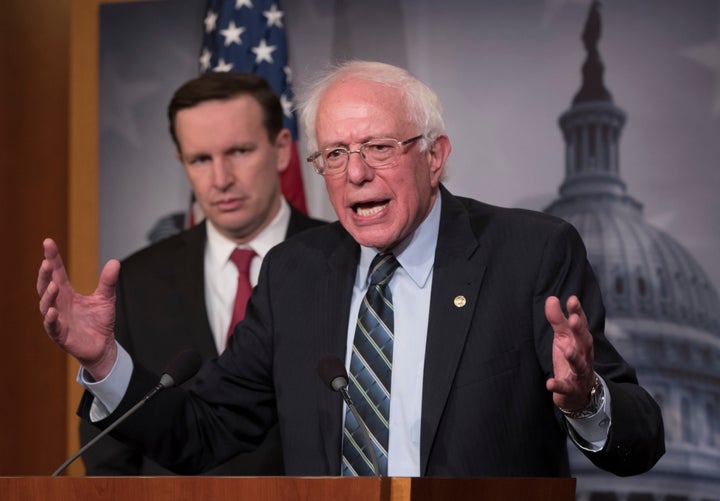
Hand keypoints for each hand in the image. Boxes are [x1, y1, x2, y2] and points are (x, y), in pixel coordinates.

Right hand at [37, 238, 119, 379]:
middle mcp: (59, 304)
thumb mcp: (106, 298)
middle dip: (45, 274)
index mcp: (67, 293)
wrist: (103, 346)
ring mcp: (58, 319)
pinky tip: (53, 311)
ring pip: (47, 305)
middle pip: (46, 286)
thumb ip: (108, 281)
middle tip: (47, 262)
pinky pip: (52, 327)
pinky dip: (51, 319)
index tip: (48, 242)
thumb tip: (115, 262)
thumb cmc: (99, 321)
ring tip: (53, 285)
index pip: (57, 273)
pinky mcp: (60, 335)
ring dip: (48, 295)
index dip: (52, 258)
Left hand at [544, 295, 594, 410]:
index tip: (572, 299)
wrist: (579, 392)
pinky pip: (566, 388)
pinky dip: (559, 386)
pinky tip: (550, 383)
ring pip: (579, 365)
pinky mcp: (571, 388)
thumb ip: (557, 319)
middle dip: (580, 331)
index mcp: (581, 341)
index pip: (581, 324)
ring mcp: (579, 373)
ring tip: (567, 350)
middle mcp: (584, 355)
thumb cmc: (571, 358)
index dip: (577, 312)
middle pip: (584, 342)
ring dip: (574, 357)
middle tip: (573, 320)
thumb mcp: (563, 337)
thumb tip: (551, 298)